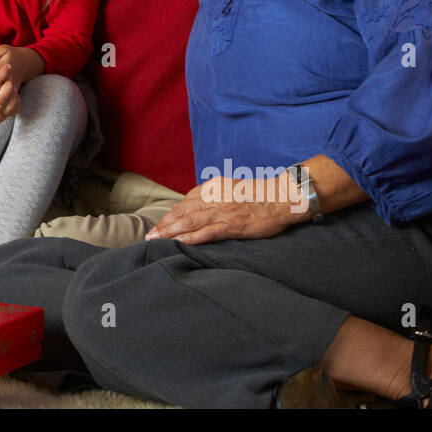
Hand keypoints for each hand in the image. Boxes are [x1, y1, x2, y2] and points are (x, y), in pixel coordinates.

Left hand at [144, 177, 297, 244]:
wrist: (282, 197)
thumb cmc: (260, 195)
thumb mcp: (232, 189)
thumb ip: (216, 196)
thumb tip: (201, 207)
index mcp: (213, 187)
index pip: (185, 202)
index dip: (170, 214)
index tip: (159, 224)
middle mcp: (213, 197)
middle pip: (182, 211)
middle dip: (164, 224)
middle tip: (149, 235)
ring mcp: (222, 211)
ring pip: (189, 221)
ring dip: (170, 231)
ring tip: (155, 240)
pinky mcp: (232, 224)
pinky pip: (206, 232)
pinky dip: (190, 238)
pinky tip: (178, 243)